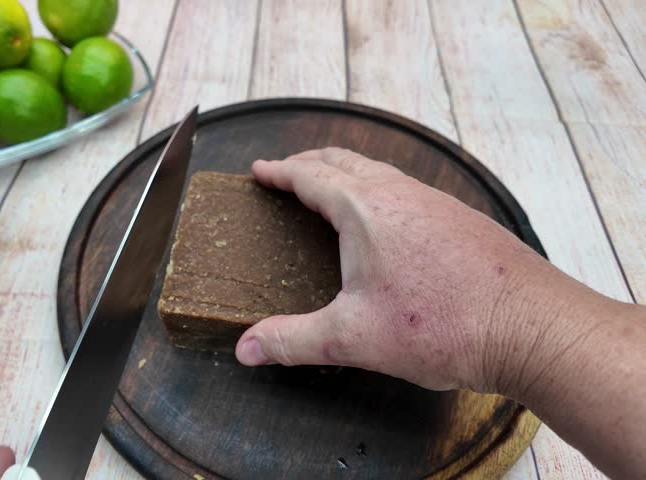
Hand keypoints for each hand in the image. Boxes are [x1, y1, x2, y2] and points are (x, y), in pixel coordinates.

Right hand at [234, 148, 591, 392]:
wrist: (531, 327)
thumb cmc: (443, 327)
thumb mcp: (353, 338)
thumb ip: (293, 341)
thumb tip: (246, 349)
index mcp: (366, 209)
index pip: (311, 177)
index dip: (280, 172)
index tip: (260, 171)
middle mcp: (401, 194)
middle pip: (344, 161)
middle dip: (309, 162)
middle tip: (287, 172)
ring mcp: (436, 203)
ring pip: (380, 172)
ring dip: (346, 172)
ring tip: (329, 189)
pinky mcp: (461, 220)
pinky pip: (408, 190)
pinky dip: (379, 189)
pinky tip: (386, 220)